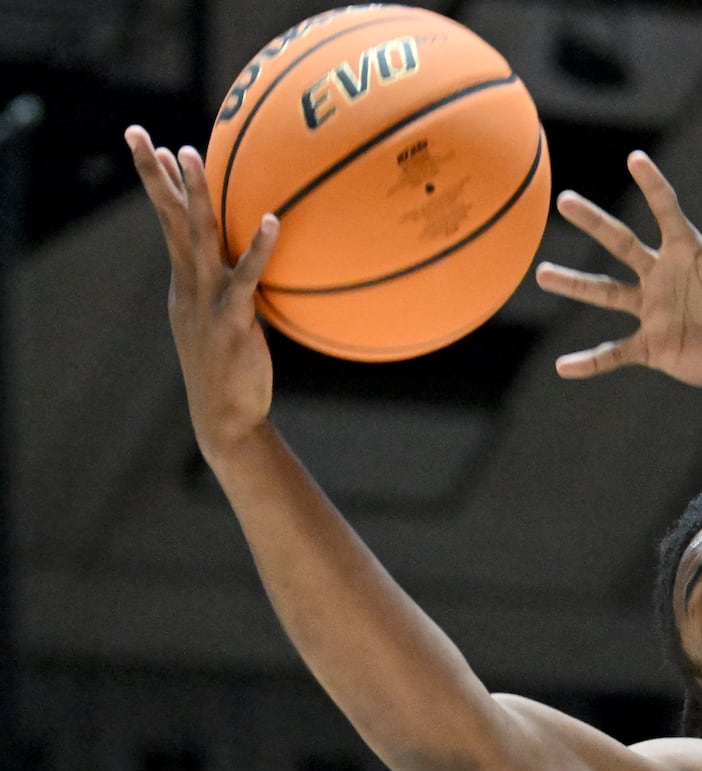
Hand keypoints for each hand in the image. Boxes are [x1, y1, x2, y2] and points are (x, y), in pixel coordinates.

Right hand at [124, 125, 277, 462]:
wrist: (226, 419)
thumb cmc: (232, 373)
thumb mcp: (225, 326)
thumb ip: (235, 294)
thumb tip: (251, 271)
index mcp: (185, 285)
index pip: (168, 224)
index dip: (160, 186)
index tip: (153, 147)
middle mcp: (189, 286)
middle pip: (168, 219)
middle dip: (153, 175)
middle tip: (140, 133)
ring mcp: (207, 302)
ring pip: (197, 237)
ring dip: (193, 194)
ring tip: (189, 153)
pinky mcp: (232, 320)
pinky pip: (246, 275)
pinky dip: (259, 245)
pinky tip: (273, 219)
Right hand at [535, 150, 701, 389]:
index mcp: (685, 250)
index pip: (665, 210)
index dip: (652, 185)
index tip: (635, 158)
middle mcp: (662, 275)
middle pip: (621, 243)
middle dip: (593, 221)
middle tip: (564, 199)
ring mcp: (654, 310)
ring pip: (606, 293)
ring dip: (575, 284)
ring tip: (542, 273)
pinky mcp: (653, 345)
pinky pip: (615, 353)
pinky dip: (590, 362)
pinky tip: (564, 366)